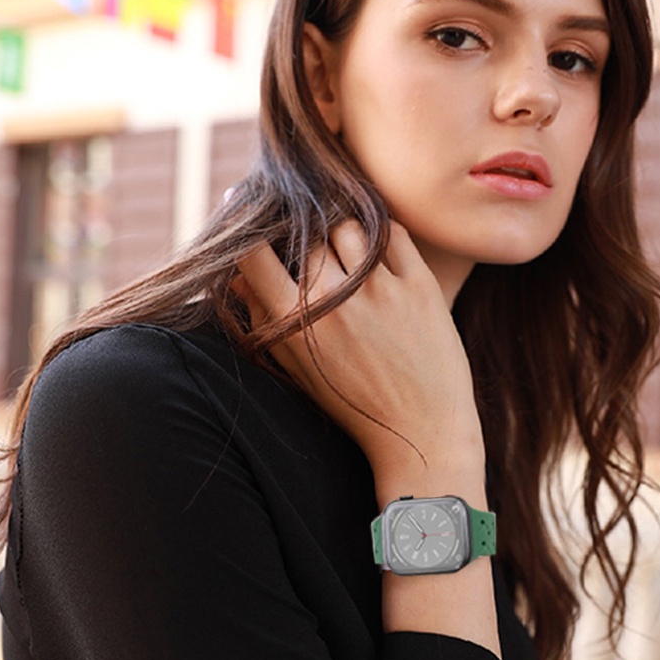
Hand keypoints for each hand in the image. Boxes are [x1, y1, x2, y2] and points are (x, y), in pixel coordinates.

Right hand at [234, 221, 485, 498]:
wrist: (422, 433)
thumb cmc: (354, 404)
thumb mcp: (298, 369)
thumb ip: (264, 320)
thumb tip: (237, 275)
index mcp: (296, 324)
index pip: (254, 254)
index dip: (250, 235)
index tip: (258, 233)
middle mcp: (334, 301)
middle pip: (306, 235)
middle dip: (307, 241)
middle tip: (319, 255)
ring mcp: (379, 290)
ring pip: (347, 226)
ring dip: (345, 237)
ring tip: (352, 261)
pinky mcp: (420, 286)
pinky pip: (393, 233)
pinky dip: (383, 235)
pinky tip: (381, 255)